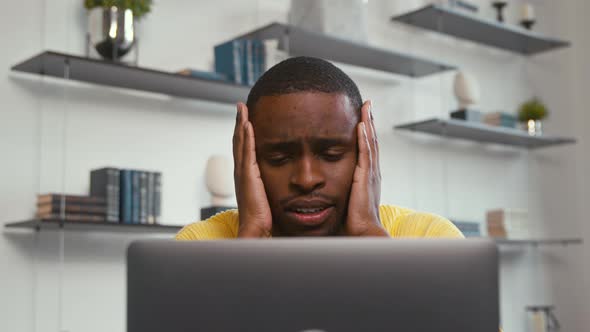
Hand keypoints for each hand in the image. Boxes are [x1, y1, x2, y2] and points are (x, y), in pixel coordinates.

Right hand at [233, 103, 272, 237]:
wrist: (255, 232)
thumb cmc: (264, 220)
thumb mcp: (269, 199)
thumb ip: (272, 190)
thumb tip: (286, 186)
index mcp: (247, 177)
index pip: (245, 150)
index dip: (244, 134)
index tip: (246, 119)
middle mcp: (242, 173)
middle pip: (239, 142)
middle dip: (239, 123)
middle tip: (241, 106)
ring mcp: (243, 174)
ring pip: (241, 143)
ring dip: (240, 124)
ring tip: (242, 108)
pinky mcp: (247, 176)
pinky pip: (247, 152)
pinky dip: (246, 137)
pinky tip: (247, 124)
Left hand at [344, 101, 387, 236]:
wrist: (363, 234)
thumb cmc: (352, 224)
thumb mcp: (345, 203)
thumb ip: (339, 193)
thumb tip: (324, 191)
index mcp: (367, 178)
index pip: (367, 151)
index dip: (366, 134)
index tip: (363, 119)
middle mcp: (372, 173)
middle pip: (372, 141)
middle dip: (369, 122)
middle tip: (367, 105)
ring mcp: (370, 174)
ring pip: (370, 143)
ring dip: (368, 123)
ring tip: (366, 107)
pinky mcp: (365, 177)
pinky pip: (366, 153)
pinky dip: (365, 138)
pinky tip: (362, 125)